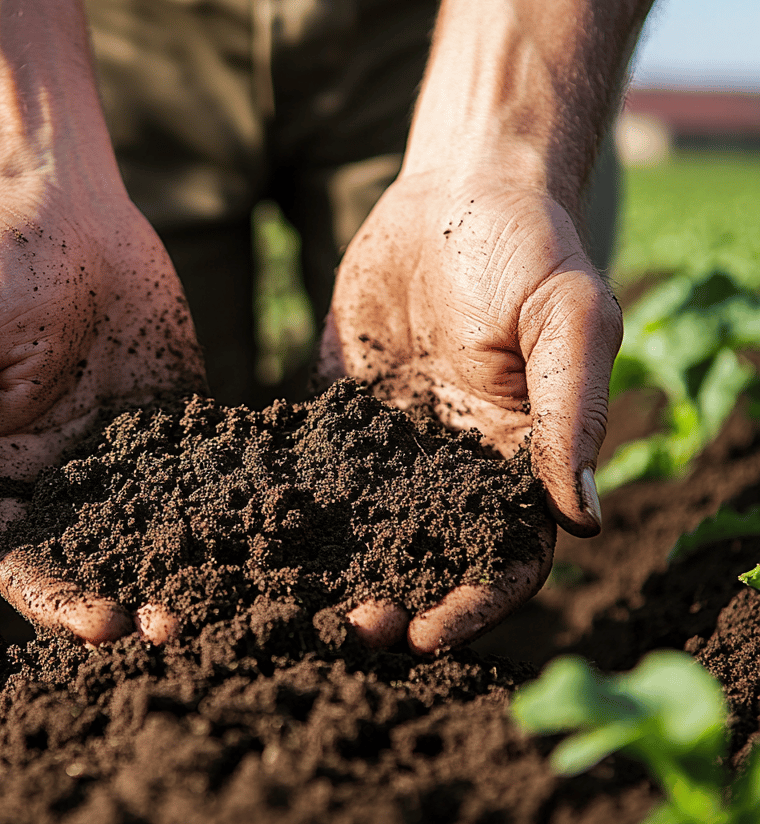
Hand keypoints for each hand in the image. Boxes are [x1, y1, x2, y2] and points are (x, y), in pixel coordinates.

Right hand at [0, 186, 205, 643]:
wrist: (58, 197)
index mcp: (2, 472)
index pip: (26, 563)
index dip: (59, 602)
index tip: (106, 625)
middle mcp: (70, 474)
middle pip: (104, 558)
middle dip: (140, 597)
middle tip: (186, 627)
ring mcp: (131, 448)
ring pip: (166, 524)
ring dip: (199, 562)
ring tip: (241, 594)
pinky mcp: (182, 413)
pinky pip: (214, 463)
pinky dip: (243, 496)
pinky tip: (280, 520)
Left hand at [317, 171, 622, 653]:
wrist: (458, 188)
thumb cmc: (530, 246)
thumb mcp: (568, 320)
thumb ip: (573, 413)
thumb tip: (582, 519)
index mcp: (518, 460)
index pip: (504, 556)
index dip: (472, 603)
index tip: (426, 636)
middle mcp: (454, 465)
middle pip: (423, 553)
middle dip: (390, 597)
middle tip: (343, 629)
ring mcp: (393, 442)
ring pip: (361, 523)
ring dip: (329, 565)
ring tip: (283, 598)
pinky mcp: (340, 410)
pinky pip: (311, 464)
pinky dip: (283, 500)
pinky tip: (242, 526)